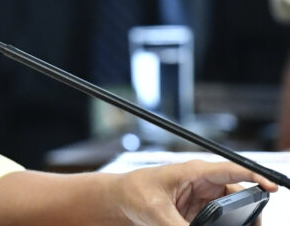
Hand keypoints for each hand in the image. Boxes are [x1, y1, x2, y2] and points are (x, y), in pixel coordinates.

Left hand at [112, 160, 276, 224]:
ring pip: (230, 210)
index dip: (254, 176)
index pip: (231, 170)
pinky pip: (218, 220)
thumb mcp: (157, 213)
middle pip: (237, 194)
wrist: (119, 199)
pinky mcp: (198, 211)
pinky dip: (223, 225)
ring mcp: (202, 197)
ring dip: (235, 221)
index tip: (271, 187)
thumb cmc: (134, 193)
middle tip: (254, 224)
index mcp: (194, 172)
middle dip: (249, 210)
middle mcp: (202, 183)